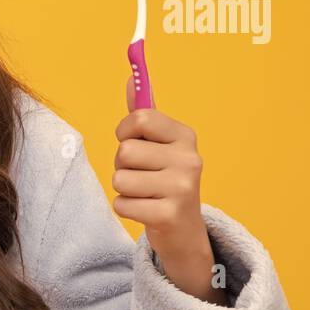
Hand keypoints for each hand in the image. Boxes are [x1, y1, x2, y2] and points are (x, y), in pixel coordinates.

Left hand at [112, 76, 227, 304]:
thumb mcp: (157, 144)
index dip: (125, 132)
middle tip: (142, 176)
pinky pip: (121, 204)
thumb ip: (142, 114)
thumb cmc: (162, 180)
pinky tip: (145, 211)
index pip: (139, 119)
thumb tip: (130, 77)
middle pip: (124, 151)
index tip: (135, 143)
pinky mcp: (169, 214)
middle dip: (123, 166)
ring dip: (123, 189)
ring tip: (144, 194)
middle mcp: (189, 159)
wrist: (184, 232)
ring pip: (119, 179)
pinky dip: (126, 209)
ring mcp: (182, 188)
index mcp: (185, 136)